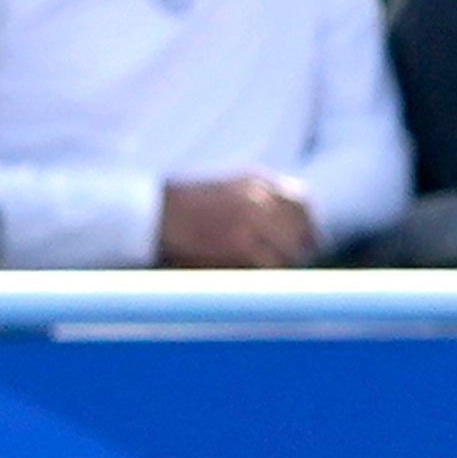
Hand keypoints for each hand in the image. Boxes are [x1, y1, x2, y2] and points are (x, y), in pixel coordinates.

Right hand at [159, 176, 316, 267]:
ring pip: (291, 252)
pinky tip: (252, 277)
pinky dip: (267, 276)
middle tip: (294, 264)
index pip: (304, 204)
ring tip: (266, 272)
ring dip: (283, 265)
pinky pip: (272, 268)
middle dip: (302, 249)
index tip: (308, 242)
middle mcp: (260, 198)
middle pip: (303, 230)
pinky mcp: (243, 247)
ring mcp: (253, 222)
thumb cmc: (183, 210)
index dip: (309, 226)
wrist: (148, 218)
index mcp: (257, 181)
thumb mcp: (226, 190)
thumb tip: (295, 226)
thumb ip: (260, 200)